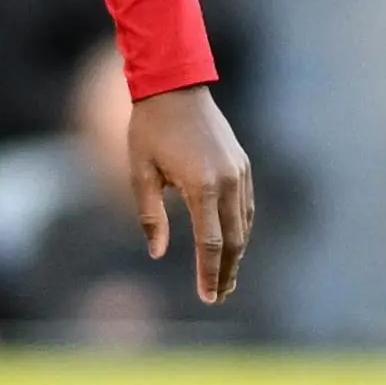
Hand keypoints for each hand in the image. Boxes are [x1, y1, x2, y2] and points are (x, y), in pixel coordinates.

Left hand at [124, 83, 255, 303]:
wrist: (175, 86)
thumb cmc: (149, 130)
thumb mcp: (140, 174)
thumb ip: (151, 216)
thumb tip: (159, 253)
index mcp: (200, 186)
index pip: (209, 244)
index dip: (208, 274)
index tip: (207, 297)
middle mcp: (226, 181)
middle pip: (233, 240)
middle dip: (226, 272)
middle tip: (218, 297)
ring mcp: (238, 172)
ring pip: (243, 225)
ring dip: (236, 254)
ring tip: (226, 278)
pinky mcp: (241, 165)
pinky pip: (245, 206)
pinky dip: (240, 230)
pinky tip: (232, 244)